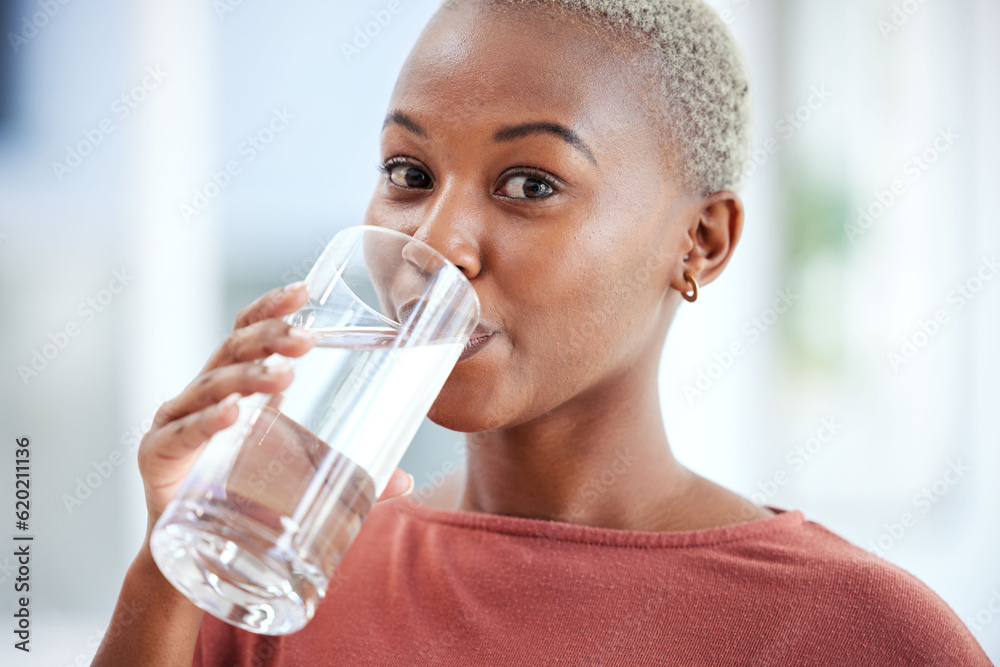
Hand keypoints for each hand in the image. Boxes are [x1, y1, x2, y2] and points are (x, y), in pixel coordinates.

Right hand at [136, 281, 412, 535]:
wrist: (194, 555)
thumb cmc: (246, 499)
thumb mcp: (301, 479)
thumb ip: (350, 477)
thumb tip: (406, 480)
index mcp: (236, 386)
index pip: (248, 332)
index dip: (271, 309)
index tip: (304, 291)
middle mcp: (203, 394)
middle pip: (232, 349)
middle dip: (269, 337)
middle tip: (306, 339)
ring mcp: (177, 421)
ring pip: (210, 384)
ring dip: (247, 376)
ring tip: (283, 377)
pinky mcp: (157, 456)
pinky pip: (181, 434)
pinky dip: (206, 422)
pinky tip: (232, 414)